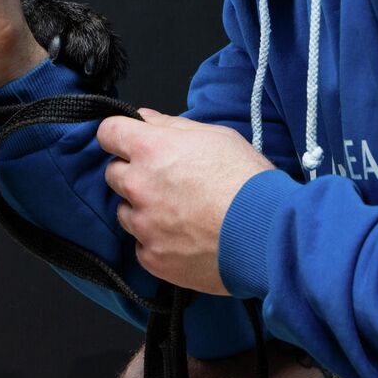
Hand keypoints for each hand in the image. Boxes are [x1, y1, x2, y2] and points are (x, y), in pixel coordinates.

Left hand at [97, 110, 273, 293]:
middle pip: (113, 173)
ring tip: (179, 212)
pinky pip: (141, 245)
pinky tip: (184, 238)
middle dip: (133, 173)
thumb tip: (145, 119)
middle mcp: (140, 185)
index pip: (108, 133)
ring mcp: (144, 225)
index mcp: (151, 149)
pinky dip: (156, 241)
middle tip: (165, 180)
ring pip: (125, 211)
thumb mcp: (215, 136)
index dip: (118, 135)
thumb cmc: (247, 181)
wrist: (269, 235)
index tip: (127, 142)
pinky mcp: (153, 258)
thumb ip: (171, 126)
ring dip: (142, 209)